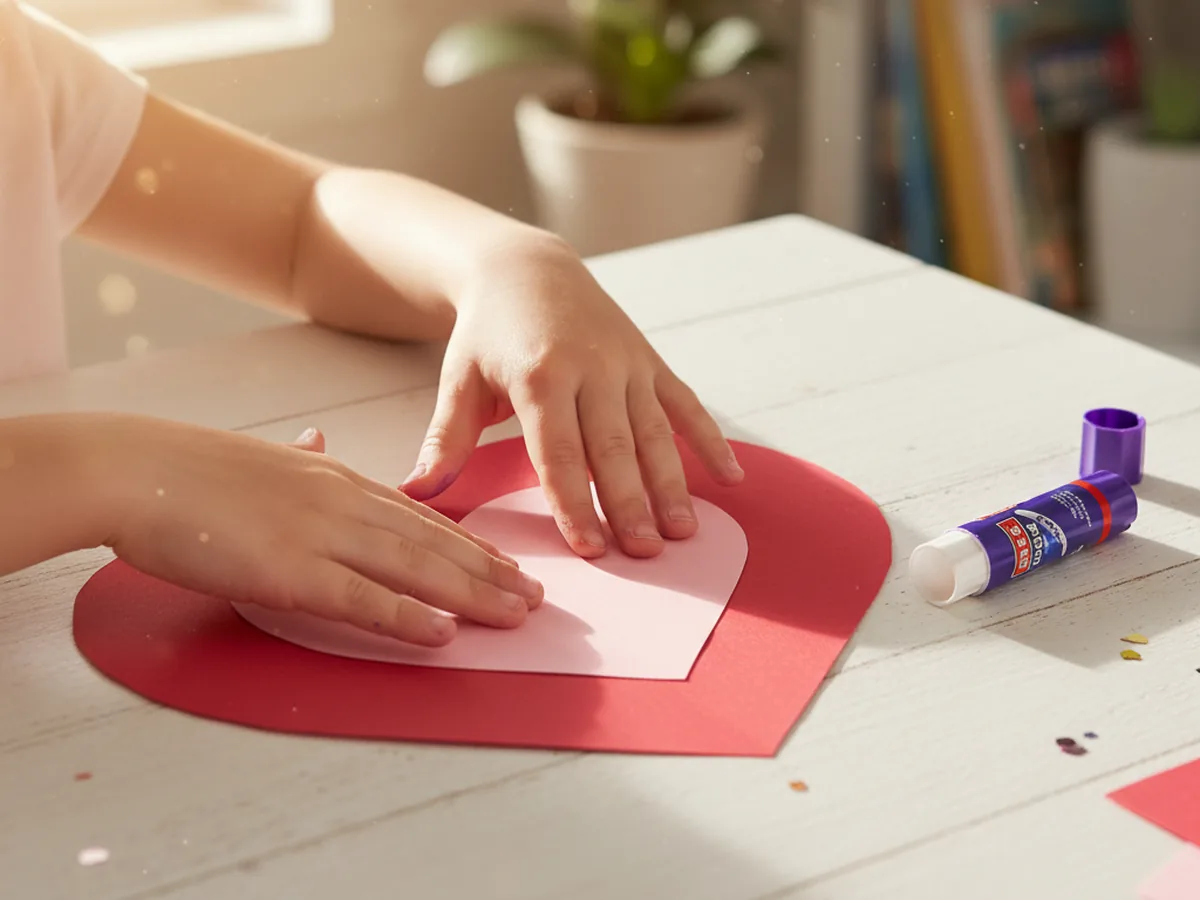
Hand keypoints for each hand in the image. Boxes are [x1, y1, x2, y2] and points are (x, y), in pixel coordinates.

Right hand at [92, 415, 542, 645]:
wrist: (134, 469)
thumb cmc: (187, 468)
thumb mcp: (261, 453)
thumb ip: (301, 458)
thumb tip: (322, 443)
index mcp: (335, 478)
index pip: (419, 515)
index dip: (468, 544)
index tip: (503, 563)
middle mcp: (341, 502)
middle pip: (433, 541)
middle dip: (490, 572)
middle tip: (535, 596)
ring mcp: (320, 534)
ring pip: (415, 567)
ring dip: (472, 594)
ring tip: (516, 613)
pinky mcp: (291, 569)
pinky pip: (363, 599)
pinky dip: (409, 617)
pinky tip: (445, 632)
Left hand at [400, 235, 744, 558]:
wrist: (526, 267)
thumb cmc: (487, 333)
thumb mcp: (459, 379)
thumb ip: (447, 439)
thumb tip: (417, 493)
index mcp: (539, 375)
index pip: (558, 451)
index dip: (574, 501)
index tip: (589, 547)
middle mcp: (590, 367)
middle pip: (613, 446)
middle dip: (630, 501)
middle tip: (645, 551)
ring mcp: (626, 362)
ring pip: (654, 430)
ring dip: (671, 481)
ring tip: (684, 530)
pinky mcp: (649, 359)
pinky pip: (685, 403)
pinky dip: (710, 440)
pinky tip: (730, 479)